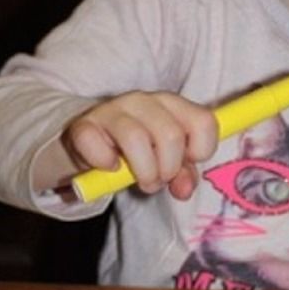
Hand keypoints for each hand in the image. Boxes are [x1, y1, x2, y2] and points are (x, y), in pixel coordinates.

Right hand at [61, 92, 218, 199]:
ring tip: (140, 179)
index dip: (202, 150)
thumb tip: (183, 188)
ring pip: (136, 139)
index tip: (188, 161)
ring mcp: (113, 110)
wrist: (95, 146)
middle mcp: (144, 101)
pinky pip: (96, 144)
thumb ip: (184, 175)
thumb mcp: (169, 164)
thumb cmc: (141, 152)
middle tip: (159, 178)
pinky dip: (105, 163)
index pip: (204, 121)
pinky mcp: (85, 126)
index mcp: (172, 106)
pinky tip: (110, 166)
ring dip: (144, 172)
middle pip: (171, 136)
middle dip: (168, 169)